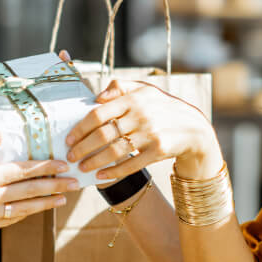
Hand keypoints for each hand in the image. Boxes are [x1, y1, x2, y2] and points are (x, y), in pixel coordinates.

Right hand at [0, 132, 78, 235]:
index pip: (24, 170)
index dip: (45, 167)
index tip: (63, 164)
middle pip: (31, 190)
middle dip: (55, 185)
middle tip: (74, 182)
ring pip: (25, 207)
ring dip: (45, 203)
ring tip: (62, 199)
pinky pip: (11, 219)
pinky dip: (25, 214)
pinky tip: (32, 212)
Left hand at [65, 78, 221, 180]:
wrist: (193, 127)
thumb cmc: (161, 107)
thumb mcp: (143, 89)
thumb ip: (119, 87)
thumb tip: (97, 97)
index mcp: (133, 99)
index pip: (98, 113)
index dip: (80, 128)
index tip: (68, 138)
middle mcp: (141, 115)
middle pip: (103, 134)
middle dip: (82, 147)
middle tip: (70, 155)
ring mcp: (150, 134)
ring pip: (114, 151)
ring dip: (94, 161)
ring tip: (81, 167)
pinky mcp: (158, 151)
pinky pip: (130, 164)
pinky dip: (113, 172)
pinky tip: (101, 175)